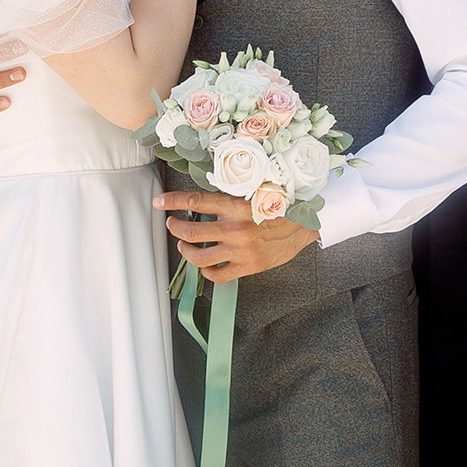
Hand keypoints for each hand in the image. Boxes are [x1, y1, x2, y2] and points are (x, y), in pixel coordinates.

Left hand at [155, 188, 316, 282]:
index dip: (173, 201)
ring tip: (183, 245)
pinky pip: (217, 275)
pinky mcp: (247, 266)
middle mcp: (235, 229)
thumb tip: (206, 195)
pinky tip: (204, 264)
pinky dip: (205, 271)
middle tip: (172, 223)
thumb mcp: (257, 192)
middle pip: (190, 230)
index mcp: (237, 205)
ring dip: (185, 250)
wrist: (306, 225)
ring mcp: (240, 251)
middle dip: (175, 227)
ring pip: (198, 256)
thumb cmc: (282, 205)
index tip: (159, 202)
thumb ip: (232, 196)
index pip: (196, 201)